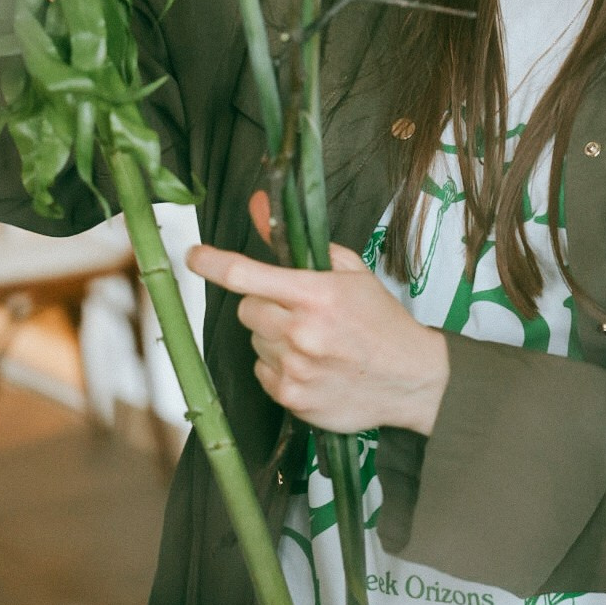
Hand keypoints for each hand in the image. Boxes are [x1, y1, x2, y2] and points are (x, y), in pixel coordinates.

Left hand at [186, 239, 449, 435]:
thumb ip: (297, 241)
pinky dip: (279, 366)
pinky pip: (263, 372)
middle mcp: (301, 332)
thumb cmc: (380, 320)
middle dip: (263, 304)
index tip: (193, 256)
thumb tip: (256, 206)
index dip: (212, 263)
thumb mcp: (349, 270)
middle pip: (246, 309)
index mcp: (315, 294)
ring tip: (312, 342)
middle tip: (294, 309)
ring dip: (273, 337)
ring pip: (255, 341)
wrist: (411, 378)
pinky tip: (311, 365)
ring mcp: (295, 369)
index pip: (247, 275)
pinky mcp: (293, 398)